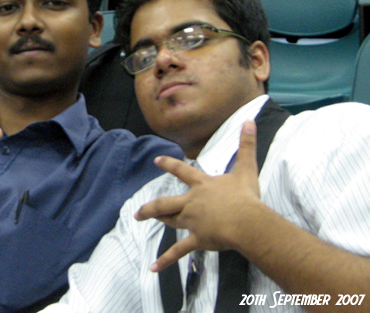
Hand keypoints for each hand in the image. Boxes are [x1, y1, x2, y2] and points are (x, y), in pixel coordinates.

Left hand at [135, 121, 261, 271]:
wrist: (246, 221)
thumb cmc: (246, 196)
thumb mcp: (247, 168)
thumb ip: (246, 145)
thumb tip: (249, 121)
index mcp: (202, 186)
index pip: (181, 172)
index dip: (168, 165)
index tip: (156, 160)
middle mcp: (192, 202)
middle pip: (166, 203)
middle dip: (151, 206)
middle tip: (139, 210)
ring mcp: (192, 221)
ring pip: (169, 221)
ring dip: (157, 220)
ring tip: (144, 221)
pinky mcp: (197, 239)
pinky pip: (178, 251)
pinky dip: (165, 260)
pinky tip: (153, 268)